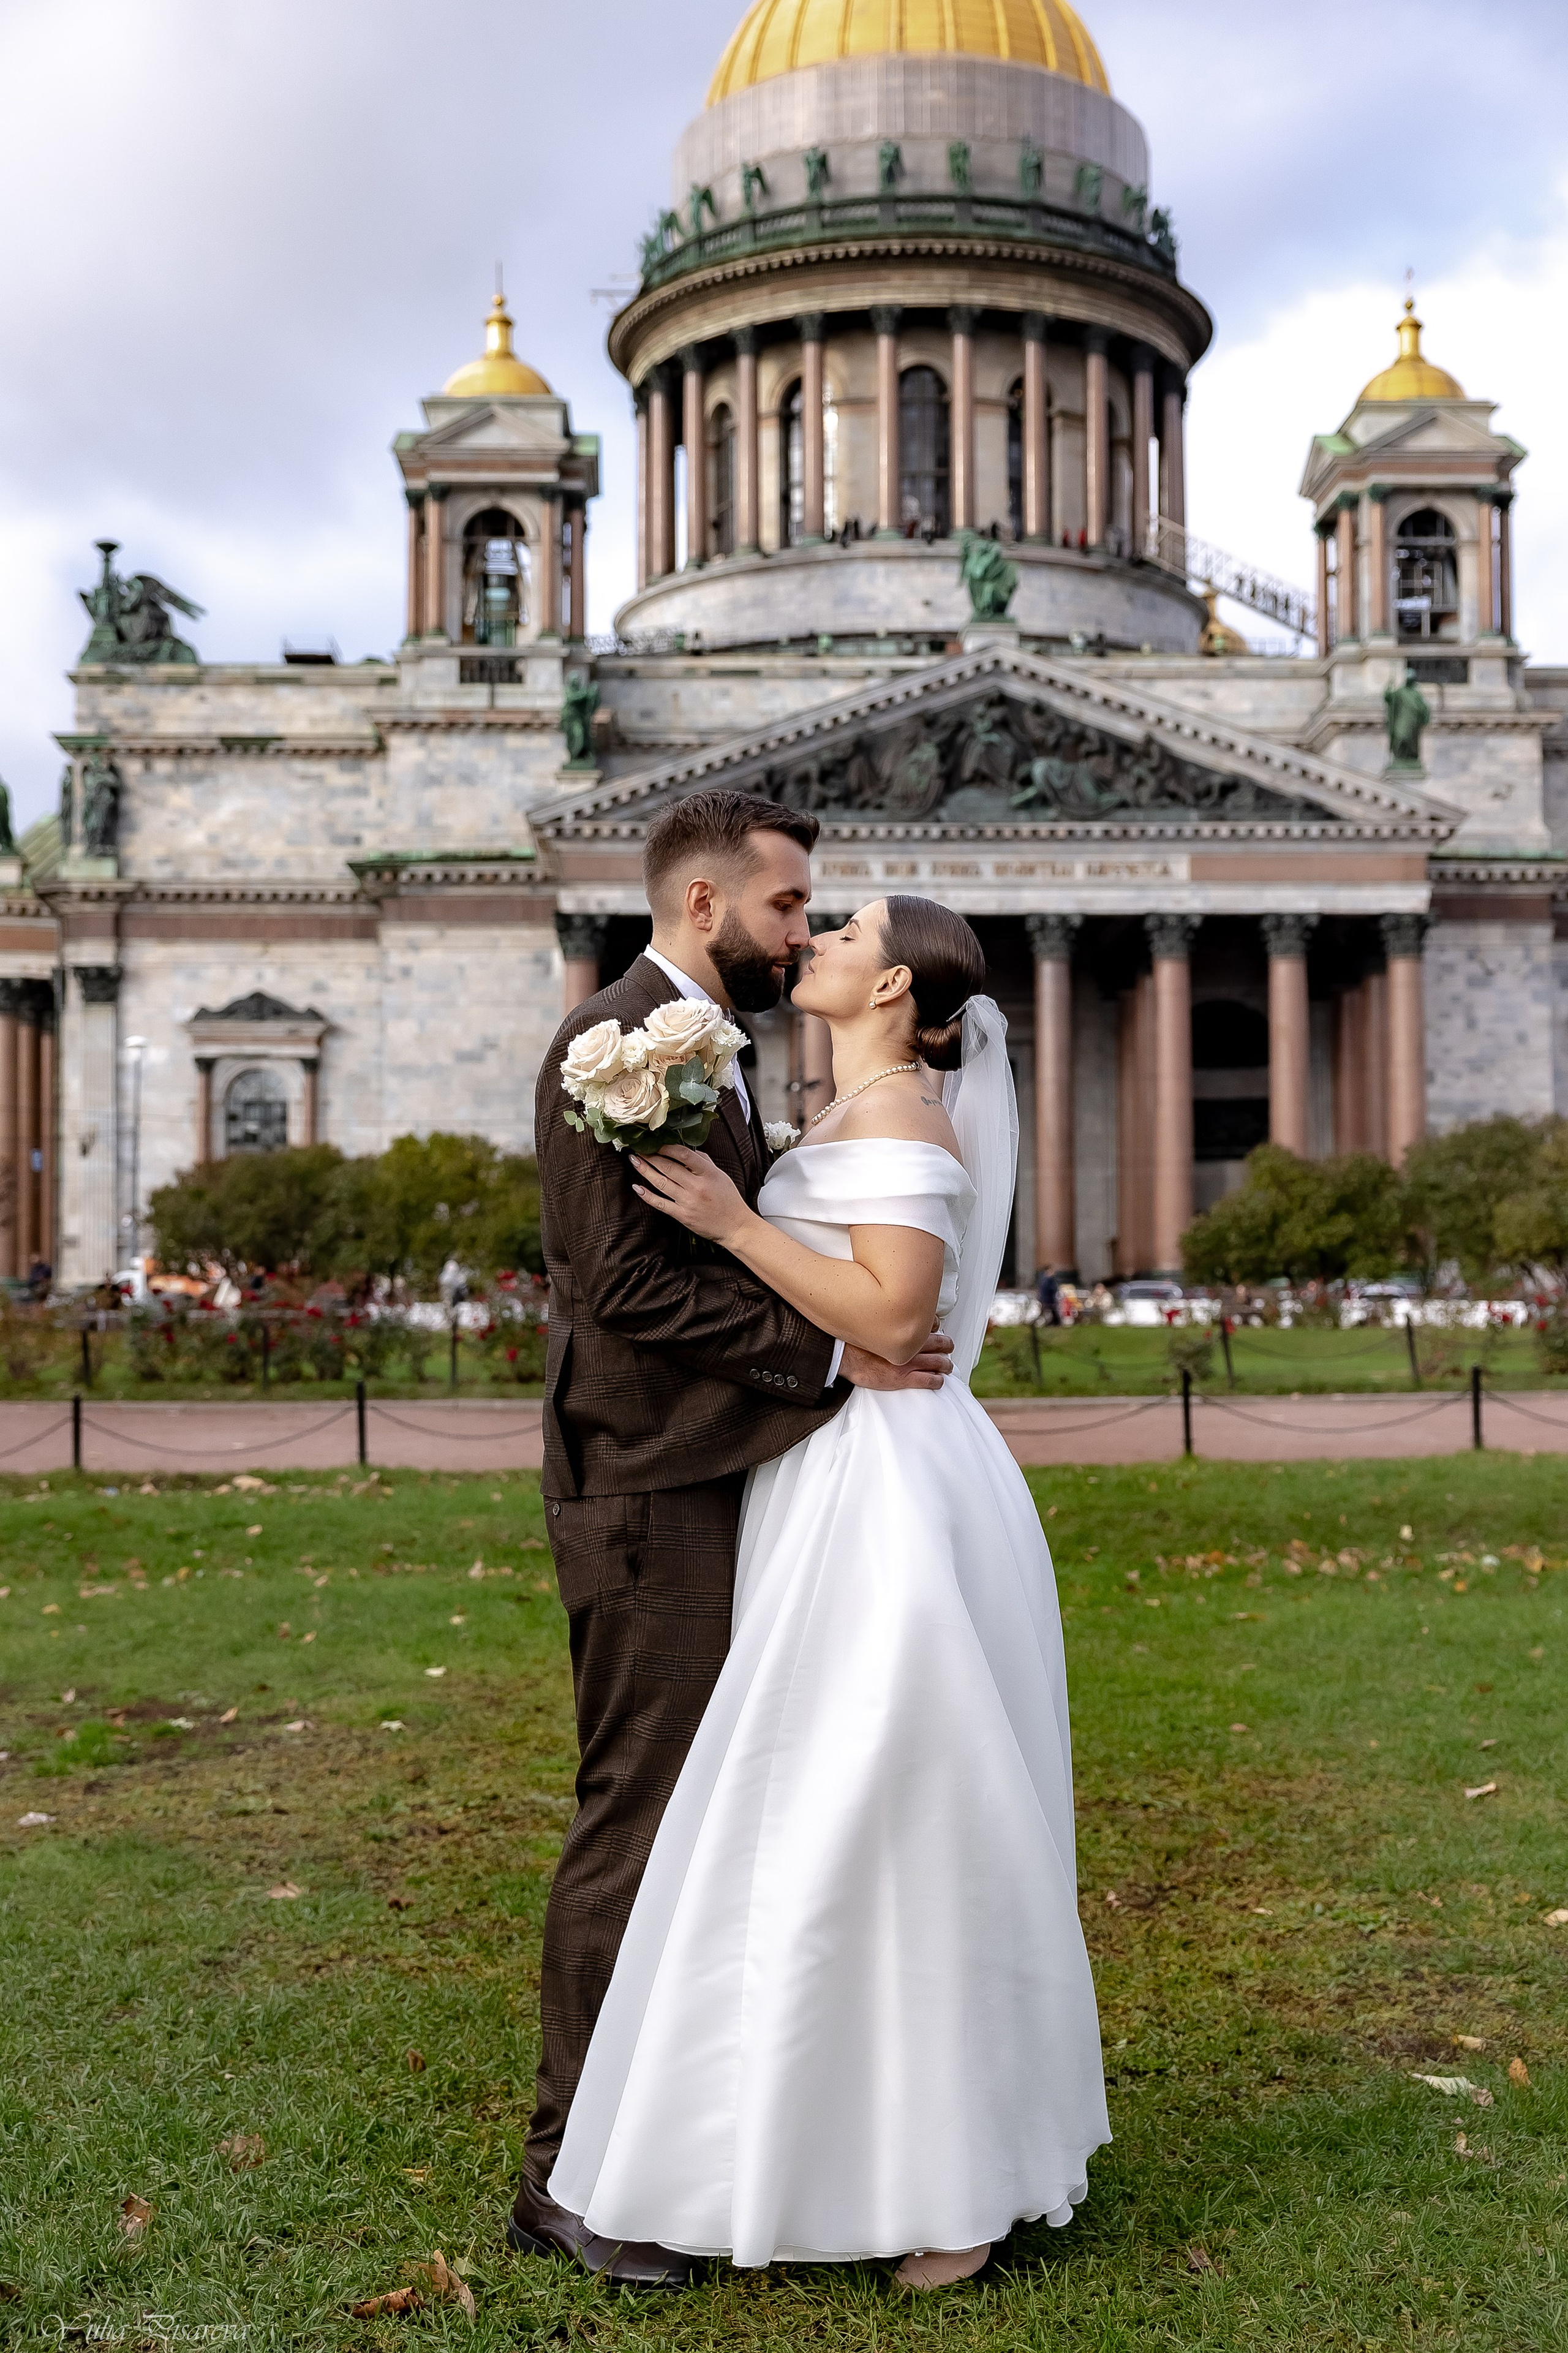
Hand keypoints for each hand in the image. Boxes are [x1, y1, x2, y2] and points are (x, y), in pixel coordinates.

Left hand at [631, 1145, 747, 1246]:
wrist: (735, 1226)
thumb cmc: (729, 1200)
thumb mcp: (720, 1175)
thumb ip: (703, 1162)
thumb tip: (687, 1150)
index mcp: (708, 1174)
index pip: (684, 1155)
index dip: (667, 1147)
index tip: (656, 1142)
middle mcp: (697, 1187)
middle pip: (668, 1167)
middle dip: (650, 1156)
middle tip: (639, 1148)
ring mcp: (688, 1202)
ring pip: (661, 1183)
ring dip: (645, 1170)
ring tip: (634, 1161)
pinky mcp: (683, 1215)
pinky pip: (661, 1204)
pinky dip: (647, 1195)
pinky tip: (637, 1187)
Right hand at [840, 1324, 953, 1391]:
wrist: (844, 1356)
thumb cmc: (855, 1340)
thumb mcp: (874, 1321)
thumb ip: (887, 1319)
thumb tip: (888, 1314)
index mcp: (904, 1328)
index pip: (931, 1324)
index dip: (937, 1328)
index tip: (937, 1329)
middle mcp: (910, 1344)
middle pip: (939, 1343)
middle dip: (947, 1345)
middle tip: (949, 1347)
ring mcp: (909, 1362)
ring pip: (938, 1362)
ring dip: (946, 1364)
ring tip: (948, 1366)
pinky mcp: (904, 1378)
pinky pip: (929, 1380)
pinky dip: (937, 1380)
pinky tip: (938, 1381)